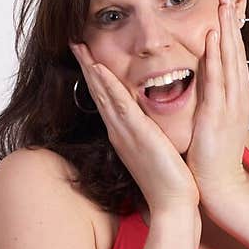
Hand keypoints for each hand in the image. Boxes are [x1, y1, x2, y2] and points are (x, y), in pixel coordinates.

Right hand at [68, 41, 199, 213]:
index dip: (97, 78)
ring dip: (91, 69)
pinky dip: (108, 86)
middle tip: (75, 42)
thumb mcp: (156, 153)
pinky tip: (99, 69)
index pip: (108, 100)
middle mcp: (120, 132)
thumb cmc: (168, 183)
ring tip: (80, 46)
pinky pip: (120, 105)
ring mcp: (125, 133)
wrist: (172, 205)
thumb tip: (150, 128)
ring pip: (104, 94)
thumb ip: (149, 138)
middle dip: (87, 66)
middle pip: (99, 93)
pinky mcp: (137, 136)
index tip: (90, 57)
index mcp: (125, 135)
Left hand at [184, 0, 248, 203]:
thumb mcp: (215, 119)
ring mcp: (230, 105)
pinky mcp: (217, 115)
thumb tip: (206, 81)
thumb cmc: (213, 157)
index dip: (231, 28)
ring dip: (226, 29)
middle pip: (235, 50)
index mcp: (236, 96)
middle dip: (231, 20)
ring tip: (223, 2)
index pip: (234, 55)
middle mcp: (238, 96)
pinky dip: (216, 57)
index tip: (227, 3)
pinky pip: (217, 80)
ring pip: (229, 59)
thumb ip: (212, 97)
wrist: (218, 186)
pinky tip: (213, 37)